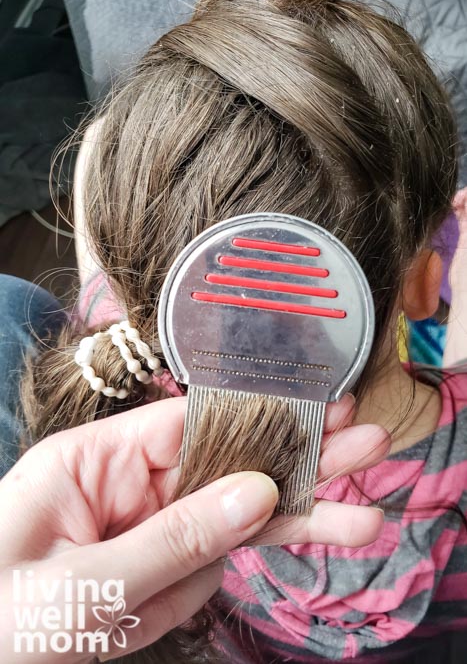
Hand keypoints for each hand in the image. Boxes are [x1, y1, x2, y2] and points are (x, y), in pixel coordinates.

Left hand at [0, 396, 388, 661]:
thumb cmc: (2, 621)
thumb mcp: (84, 584)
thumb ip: (175, 540)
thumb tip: (259, 495)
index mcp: (95, 460)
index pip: (188, 424)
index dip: (255, 421)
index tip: (318, 417)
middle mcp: (128, 482)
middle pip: (225, 464)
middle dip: (298, 460)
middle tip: (367, 443)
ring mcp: (148, 523)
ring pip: (232, 516)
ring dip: (295, 519)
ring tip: (363, 518)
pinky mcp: (159, 561)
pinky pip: (212, 559)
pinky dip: (233, 570)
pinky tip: (209, 585)